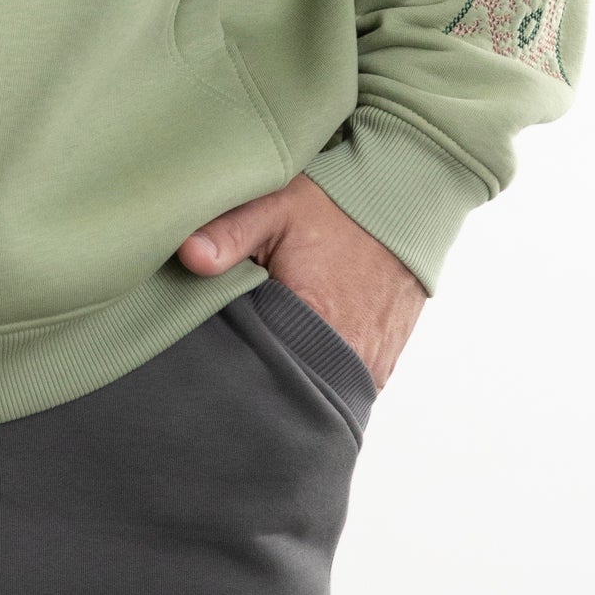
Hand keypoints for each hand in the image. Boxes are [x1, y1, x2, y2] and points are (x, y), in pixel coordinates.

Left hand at [178, 175, 427, 388]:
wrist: (405, 206)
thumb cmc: (338, 206)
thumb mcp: (277, 207)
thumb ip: (230, 233)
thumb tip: (188, 256)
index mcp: (316, 321)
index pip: (258, 364)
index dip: (233, 353)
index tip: (213, 340)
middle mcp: (349, 358)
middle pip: (287, 383)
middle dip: (260, 368)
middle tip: (240, 342)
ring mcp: (368, 370)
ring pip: (315, 389)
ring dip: (293, 371)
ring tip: (271, 344)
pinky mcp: (379, 369)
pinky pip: (340, 385)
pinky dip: (319, 369)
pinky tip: (302, 347)